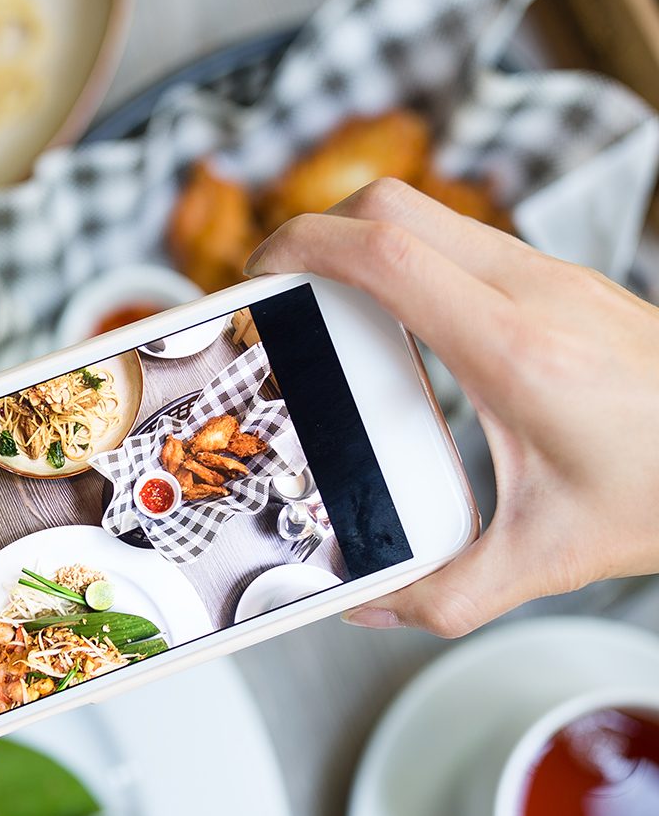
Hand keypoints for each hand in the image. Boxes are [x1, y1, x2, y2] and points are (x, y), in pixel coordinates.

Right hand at [246, 178, 658, 636]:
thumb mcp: (547, 558)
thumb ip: (444, 594)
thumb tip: (367, 606)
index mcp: (514, 351)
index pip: (386, 253)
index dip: (302, 247)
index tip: (257, 275)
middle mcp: (531, 293)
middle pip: (393, 209)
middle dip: (316, 235)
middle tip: (279, 289)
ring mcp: (548, 277)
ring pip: (427, 216)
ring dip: (361, 247)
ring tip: (324, 308)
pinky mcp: (557, 283)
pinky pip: (459, 245)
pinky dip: (405, 266)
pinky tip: (397, 329)